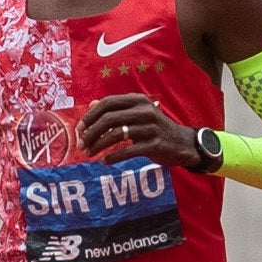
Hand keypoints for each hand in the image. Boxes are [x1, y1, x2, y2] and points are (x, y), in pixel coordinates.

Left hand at [79, 94, 201, 168]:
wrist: (182, 143)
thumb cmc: (153, 128)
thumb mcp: (136, 115)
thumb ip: (115, 109)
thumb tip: (91, 105)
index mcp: (138, 100)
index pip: (107, 103)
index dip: (90, 116)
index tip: (79, 129)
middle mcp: (145, 111)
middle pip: (109, 119)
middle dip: (91, 133)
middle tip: (81, 145)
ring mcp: (151, 127)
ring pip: (116, 134)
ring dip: (98, 145)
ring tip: (89, 154)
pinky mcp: (155, 144)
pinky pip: (128, 151)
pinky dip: (112, 157)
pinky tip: (104, 161)